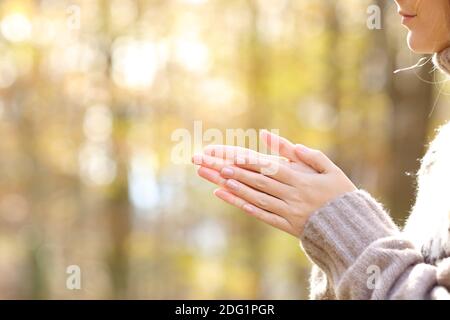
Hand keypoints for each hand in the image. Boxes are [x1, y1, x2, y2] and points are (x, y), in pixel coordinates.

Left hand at [193, 131, 356, 236]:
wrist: (351, 227)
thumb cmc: (340, 193)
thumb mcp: (328, 169)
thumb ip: (306, 154)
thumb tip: (278, 140)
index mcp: (301, 180)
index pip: (268, 168)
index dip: (247, 162)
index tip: (229, 156)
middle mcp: (291, 196)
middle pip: (258, 182)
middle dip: (234, 172)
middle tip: (214, 165)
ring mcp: (288, 212)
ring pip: (257, 199)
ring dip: (236, 189)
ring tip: (218, 180)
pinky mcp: (287, 226)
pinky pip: (263, 216)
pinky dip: (245, 207)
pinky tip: (231, 199)